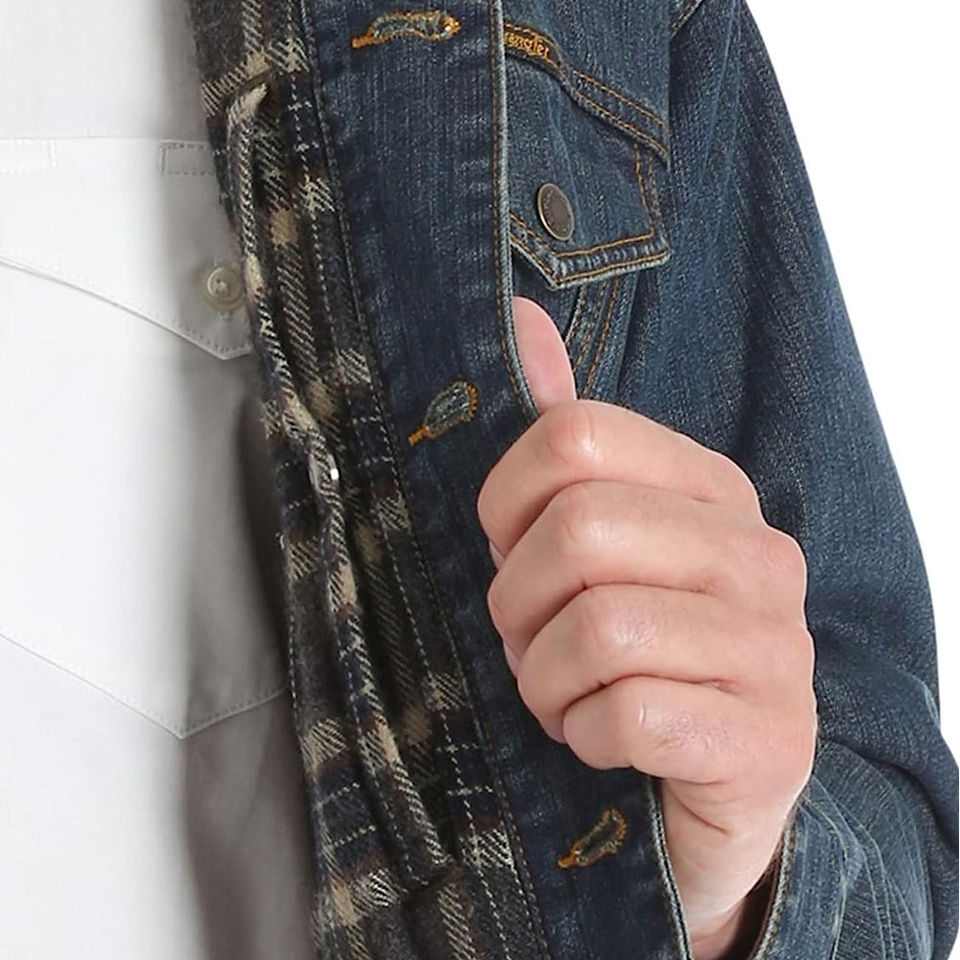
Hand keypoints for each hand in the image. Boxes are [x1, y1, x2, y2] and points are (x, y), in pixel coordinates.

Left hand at [476, 297, 817, 957]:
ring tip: (561, 695)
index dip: (504, 507)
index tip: (508, 554)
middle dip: (515, 605)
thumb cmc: (632, 655)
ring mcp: (775, 647)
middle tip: (527, 642)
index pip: (571, 438)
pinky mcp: (770, 738)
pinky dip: (584, 736)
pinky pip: (630, 714)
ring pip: (597, 630)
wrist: (702, 790)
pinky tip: (601, 740)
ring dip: (545, 681)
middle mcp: (756, 553)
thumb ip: (563, 434)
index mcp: (710, 488)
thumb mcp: (594, 542)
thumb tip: (519, 316)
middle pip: (577, 531)